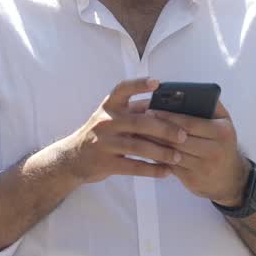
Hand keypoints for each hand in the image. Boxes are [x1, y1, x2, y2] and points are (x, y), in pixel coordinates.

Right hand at [56, 78, 188, 185]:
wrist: (72, 158)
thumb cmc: (101, 133)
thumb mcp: (111, 117)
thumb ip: (134, 110)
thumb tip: (167, 104)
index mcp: (109, 106)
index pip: (123, 89)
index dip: (139, 85)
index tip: (157, 83)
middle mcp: (106, 122)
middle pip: (140, 122)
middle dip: (164, 129)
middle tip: (183, 136)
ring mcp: (104, 143)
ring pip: (138, 147)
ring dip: (161, 153)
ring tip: (177, 158)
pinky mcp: (105, 163)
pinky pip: (133, 167)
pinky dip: (152, 170)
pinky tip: (166, 172)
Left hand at [144, 99, 248, 206]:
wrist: (230, 178)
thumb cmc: (222, 144)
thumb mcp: (224, 123)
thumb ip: (211, 105)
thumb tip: (192, 90)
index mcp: (222, 132)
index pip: (190, 122)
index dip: (168, 116)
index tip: (151, 109)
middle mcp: (215, 150)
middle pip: (179, 138)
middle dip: (157, 129)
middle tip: (139, 120)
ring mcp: (203, 167)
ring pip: (172, 153)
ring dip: (153, 143)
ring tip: (139, 133)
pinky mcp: (193, 180)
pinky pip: (170, 166)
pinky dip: (157, 157)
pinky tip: (146, 148)